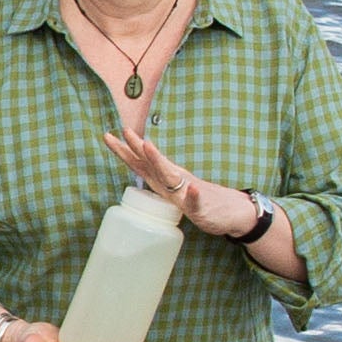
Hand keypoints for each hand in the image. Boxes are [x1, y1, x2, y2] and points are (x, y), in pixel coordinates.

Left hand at [109, 108, 270, 257]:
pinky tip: (193, 189)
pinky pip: (198, 201)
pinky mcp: (203, 207)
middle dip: (137, 147)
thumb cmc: (201, 199)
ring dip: (159, 161)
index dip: (125, 151)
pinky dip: (194, 195)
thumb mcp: (175, 188)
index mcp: (167, 178)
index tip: (108, 136)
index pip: (142, 163)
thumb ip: (160, 178)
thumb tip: (141, 168)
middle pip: (153, 163)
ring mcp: (189, 192)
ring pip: (172, 176)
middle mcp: (176, 180)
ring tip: (148, 147)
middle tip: (124, 130)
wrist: (233, 210)